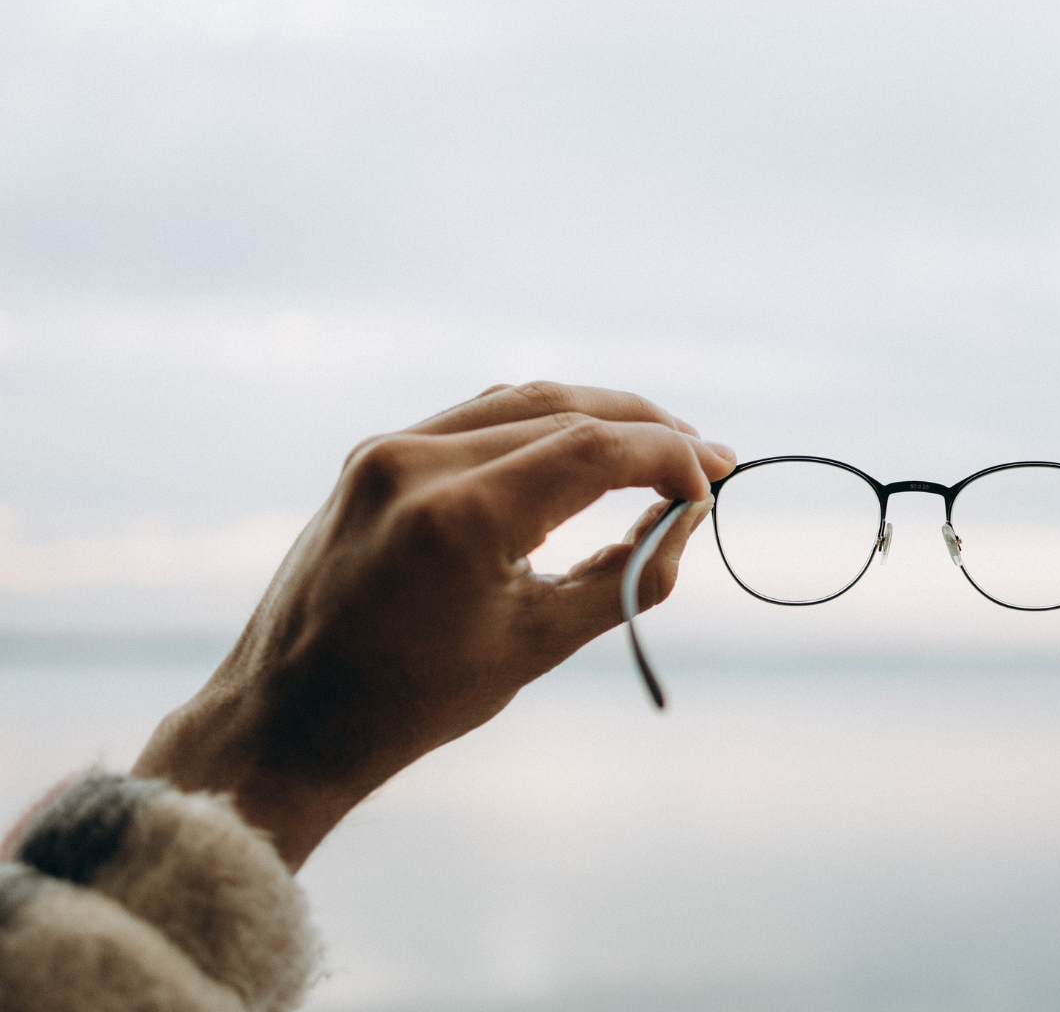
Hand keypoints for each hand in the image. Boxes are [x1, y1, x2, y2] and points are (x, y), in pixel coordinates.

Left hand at [133, 382, 735, 868]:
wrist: (287, 718)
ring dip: (601, 415)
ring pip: (524, 399)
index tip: (714, 481)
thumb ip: (628, 577)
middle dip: (648, 430)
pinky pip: (480, 415)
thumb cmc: (414, 700)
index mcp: (457, 517)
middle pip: (566, 408)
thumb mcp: (538, 644)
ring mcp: (387, 449)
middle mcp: (415, 462)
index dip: (670, 457)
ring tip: (660, 447)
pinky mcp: (374, 454)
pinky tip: (587, 446)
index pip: (595, 448)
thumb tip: (688, 520)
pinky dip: (544, 421)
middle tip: (706, 459)